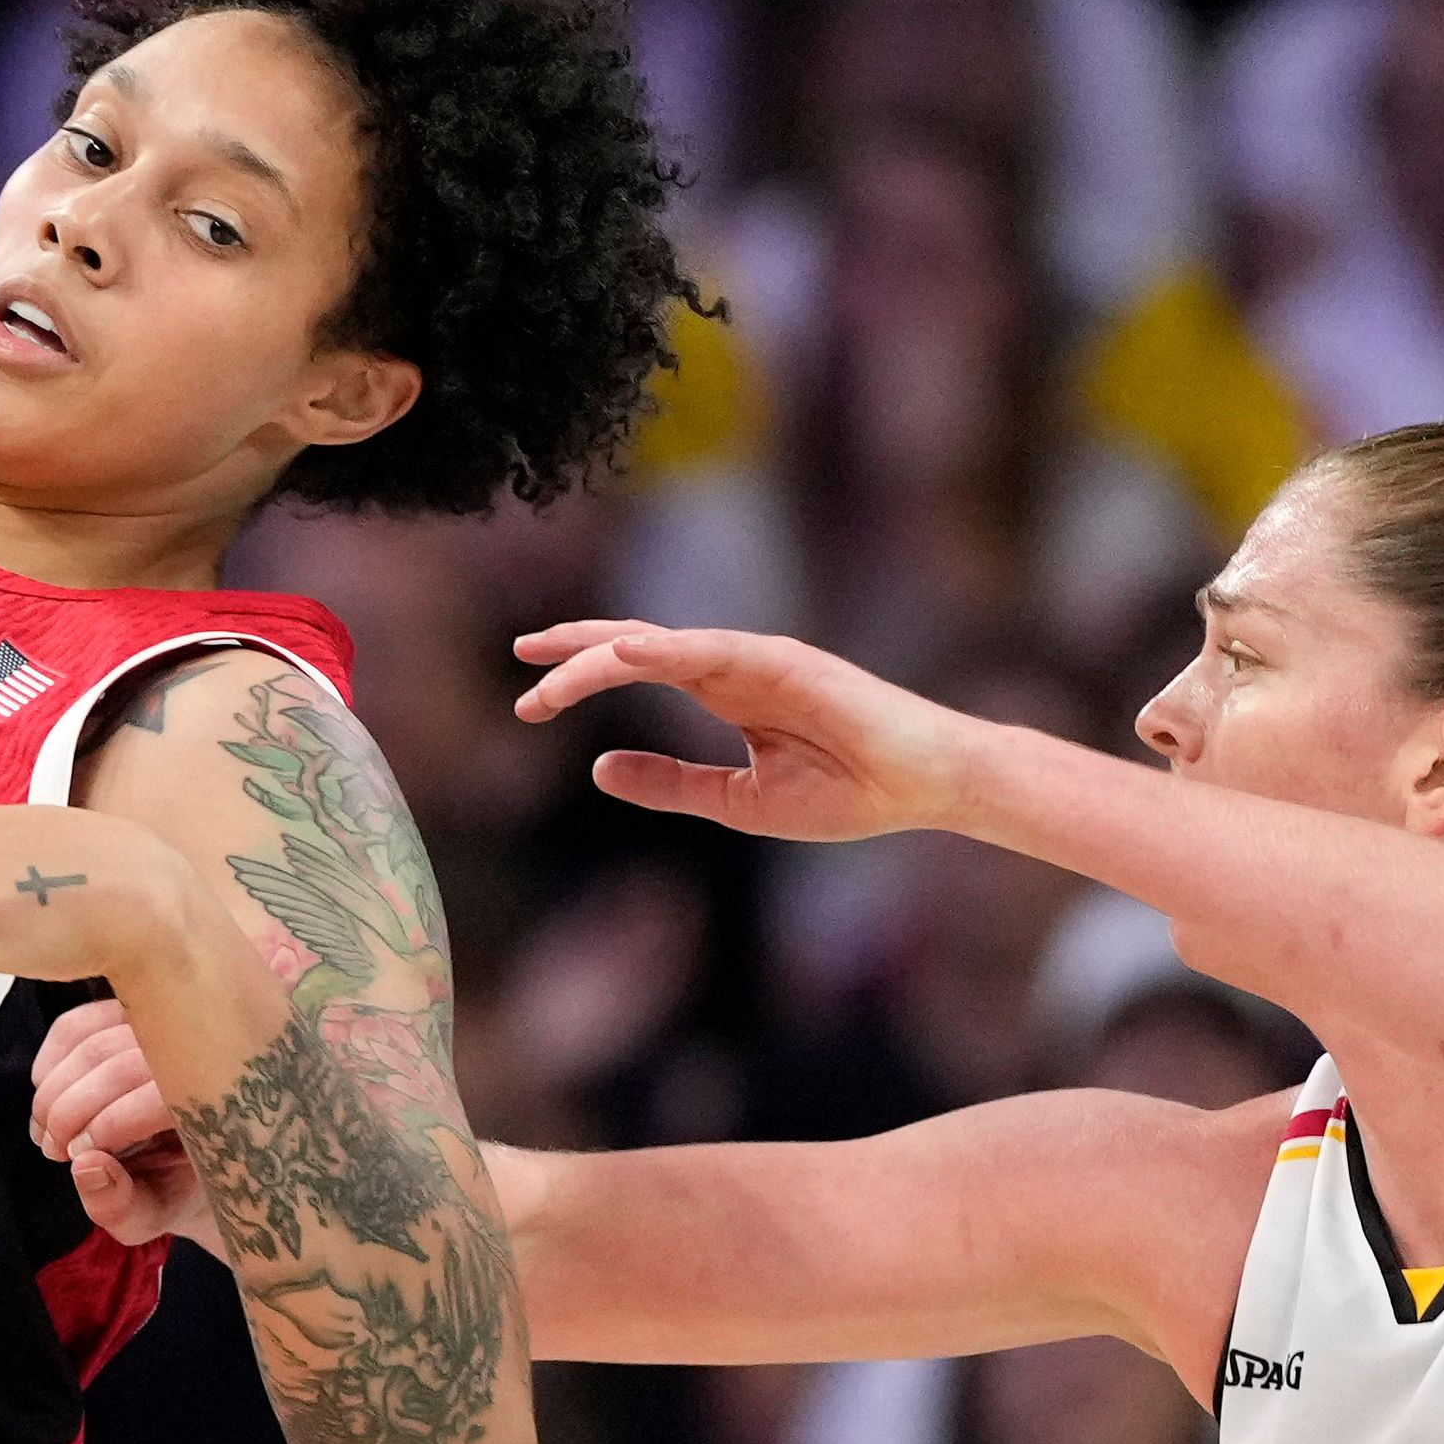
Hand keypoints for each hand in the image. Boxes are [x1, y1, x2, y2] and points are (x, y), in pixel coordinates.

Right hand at [28, 998, 210, 1247]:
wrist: (189, 1166)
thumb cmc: (174, 1192)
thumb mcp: (152, 1217)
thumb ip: (120, 1205)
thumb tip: (86, 1166)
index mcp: (221, 1104)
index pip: (165, 1095)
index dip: (113, 1124)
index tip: (80, 1157)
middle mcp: (201, 1054)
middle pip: (122, 1063)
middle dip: (73, 1109)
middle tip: (54, 1150)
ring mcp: (167, 1027)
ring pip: (95, 1040)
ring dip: (56, 1089)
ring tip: (47, 1133)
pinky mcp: (133, 1016)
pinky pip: (80, 1023)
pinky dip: (52, 1060)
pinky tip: (46, 1096)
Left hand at [510, 622, 974, 842]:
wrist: (923, 787)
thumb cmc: (849, 793)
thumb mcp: (740, 800)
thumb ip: (672, 783)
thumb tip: (598, 771)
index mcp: (727, 692)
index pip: (639, 668)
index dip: (581, 676)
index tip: (527, 703)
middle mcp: (734, 665)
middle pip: (638, 642)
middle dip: (574, 647)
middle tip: (520, 654)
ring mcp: (758, 658)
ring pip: (662, 644)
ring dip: (601, 655)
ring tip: (547, 671)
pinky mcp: (785, 661)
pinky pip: (711, 649)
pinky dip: (663, 649)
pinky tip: (619, 655)